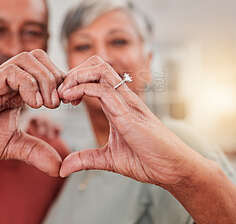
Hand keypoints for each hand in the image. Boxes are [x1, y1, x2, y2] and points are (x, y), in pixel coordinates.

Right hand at [0, 49, 64, 175]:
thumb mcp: (12, 146)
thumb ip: (36, 152)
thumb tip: (60, 167)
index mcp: (17, 90)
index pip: (46, 70)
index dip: (63, 83)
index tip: (73, 103)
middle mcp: (8, 80)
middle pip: (39, 57)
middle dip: (56, 78)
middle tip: (60, 103)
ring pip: (28, 58)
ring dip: (45, 79)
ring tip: (47, 104)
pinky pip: (11, 71)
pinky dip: (28, 84)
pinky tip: (32, 104)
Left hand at [58, 56, 205, 185]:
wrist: (174, 170)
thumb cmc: (148, 161)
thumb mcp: (108, 159)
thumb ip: (85, 159)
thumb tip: (63, 168)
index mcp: (118, 104)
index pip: (95, 77)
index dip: (75, 81)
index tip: (63, 97)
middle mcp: (123, 98)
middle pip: (97, 65)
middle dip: (74, 72)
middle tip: (60, 91)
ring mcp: (127, 103)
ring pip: (100, 70)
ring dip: (76, 76)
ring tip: (63, 93)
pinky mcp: (129, 114)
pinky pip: (104, 90)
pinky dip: (82, 89)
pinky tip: (71, 99)